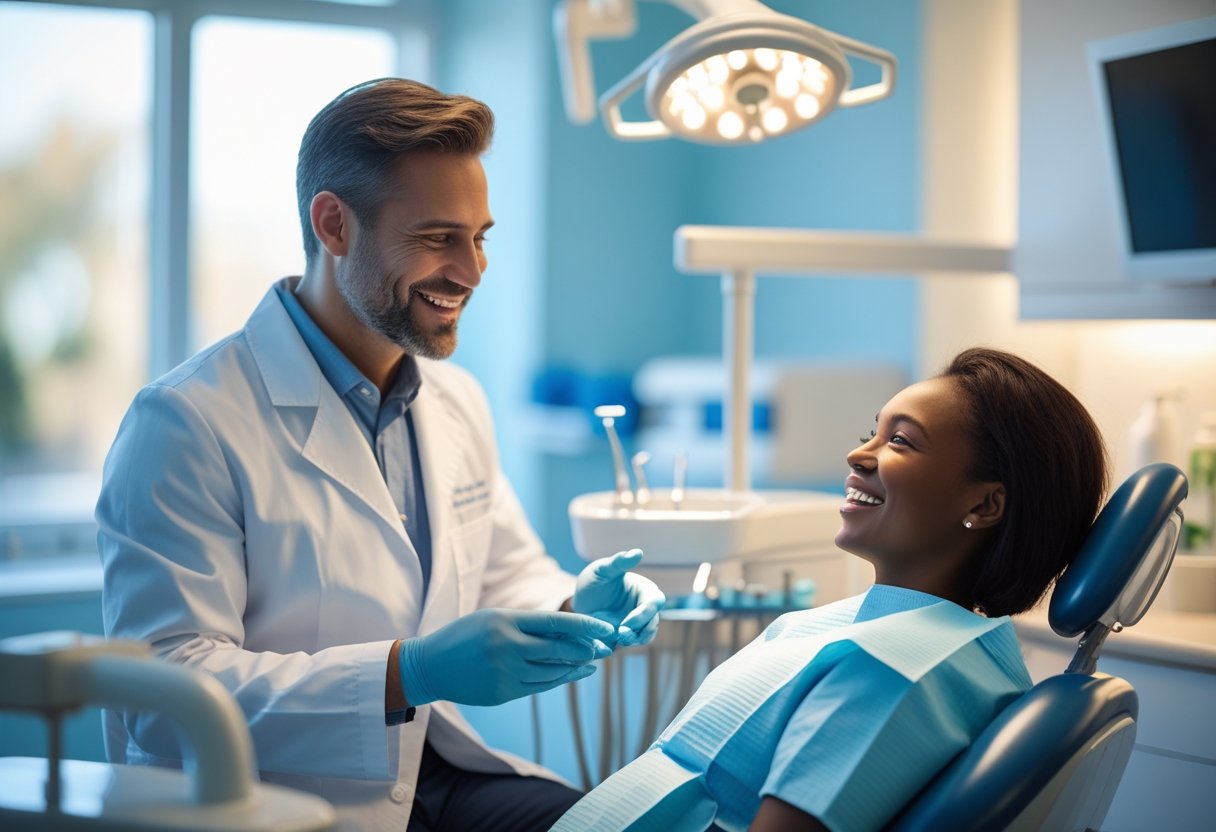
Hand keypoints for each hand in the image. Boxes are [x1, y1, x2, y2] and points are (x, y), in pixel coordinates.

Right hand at [398, 608, 615, 706]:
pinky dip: (558, 680)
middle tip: (604, 647)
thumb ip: (526, 625)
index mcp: (505, 622)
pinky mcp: (503, 693)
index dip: (584, 625)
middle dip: (586, 649)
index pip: (554, 622)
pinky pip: (538, 687)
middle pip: (559, 650)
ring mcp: (505, 673)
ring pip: (552, 672)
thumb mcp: (493, 619)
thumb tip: (567, 632)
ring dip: (576, 668)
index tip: (604, 628)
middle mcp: (507, 648)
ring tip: (592, 663)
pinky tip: (571, 675)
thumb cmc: (465, 636)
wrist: (430, 666)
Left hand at [572, 548, 665, 647]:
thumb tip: (637, 552)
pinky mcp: (628, 635)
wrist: (580, 601)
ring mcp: (638, 622)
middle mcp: (644, 606)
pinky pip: (633, 643)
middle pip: (653, 621)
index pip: (654, 602)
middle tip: (621, 634)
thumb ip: (618, 563)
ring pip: (646, 635)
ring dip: (635, 640)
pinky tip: (610, 643)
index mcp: (643, 589)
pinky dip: (625, 645)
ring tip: (617, 640)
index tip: (626, 622)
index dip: (644, 614)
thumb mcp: (601, 570)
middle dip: (640, 630)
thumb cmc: (593, 580)